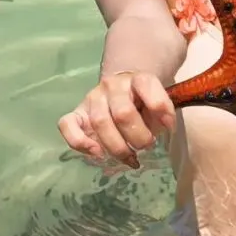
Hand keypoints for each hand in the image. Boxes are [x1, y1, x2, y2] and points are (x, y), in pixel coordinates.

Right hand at [57, 71, 174, 169]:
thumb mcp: (157, 105)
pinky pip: (67, 125)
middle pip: (123, 113)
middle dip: (138, 137)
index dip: (161, 108)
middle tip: (146, 146)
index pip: (147, 85)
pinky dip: (80, 142)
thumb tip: (165, 128)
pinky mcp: (77, 113)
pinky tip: (97, 153)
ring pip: (100, 123)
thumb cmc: (144, 104)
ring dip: (117, 146)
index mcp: (137, 79)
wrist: (122, 91)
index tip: (169, 127)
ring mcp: (93, 98)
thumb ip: (161, 114)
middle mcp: (112, 85)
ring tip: (129, 156)